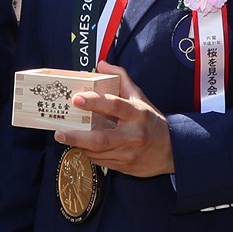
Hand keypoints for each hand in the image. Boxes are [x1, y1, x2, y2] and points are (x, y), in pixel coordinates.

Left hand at [59, 64, 173, 176]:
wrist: (173, 150)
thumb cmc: (152, 121)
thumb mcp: (140, 97)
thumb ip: (121, 78)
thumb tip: (101, 64)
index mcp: (137, 114)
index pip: (114, 106)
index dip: (94, 102)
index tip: (75, 99)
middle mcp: (133, 135)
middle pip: (101, 138)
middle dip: (77, 136)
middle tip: (59, 132)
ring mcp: (130, 153)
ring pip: (98, 152)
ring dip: (80, 146)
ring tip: (66, 138)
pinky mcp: (126, 167)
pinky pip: (102, 162)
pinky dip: (89, 154)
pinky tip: (82, 147)